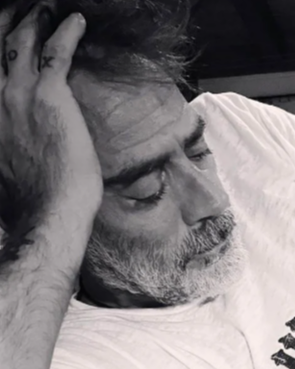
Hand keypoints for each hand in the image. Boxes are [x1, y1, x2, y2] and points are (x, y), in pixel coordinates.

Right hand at [0, 6, 101, 237]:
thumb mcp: (2, 171)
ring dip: (33, 18)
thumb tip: (10, 146)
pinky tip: (77, 20)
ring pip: (20, 42)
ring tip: (44, 6)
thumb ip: (4, 147)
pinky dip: (66, 33)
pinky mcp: (49, 97)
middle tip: (20, 8)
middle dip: (6, 21)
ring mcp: (18, 95)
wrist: (49, 212)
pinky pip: (56, 53)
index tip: (2, 39)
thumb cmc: (31, 201)